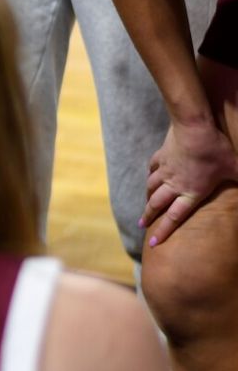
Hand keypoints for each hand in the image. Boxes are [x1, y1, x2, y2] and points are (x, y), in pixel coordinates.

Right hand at [143, 121, 237, 245]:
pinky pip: (153, 168)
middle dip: (148, 216)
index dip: (163, 231)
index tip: (153, 243)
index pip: (175, 217)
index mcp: (192, 192)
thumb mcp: (236, 168)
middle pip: (157, 204)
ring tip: (146, 203)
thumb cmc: (216, 150)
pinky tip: (151, 176)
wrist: (194, 126)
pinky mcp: (161, 156)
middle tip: (141, 225)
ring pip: (151, 187)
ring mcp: (165, 170)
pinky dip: (151, 175)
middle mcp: (174, 184)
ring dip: (148, 197)